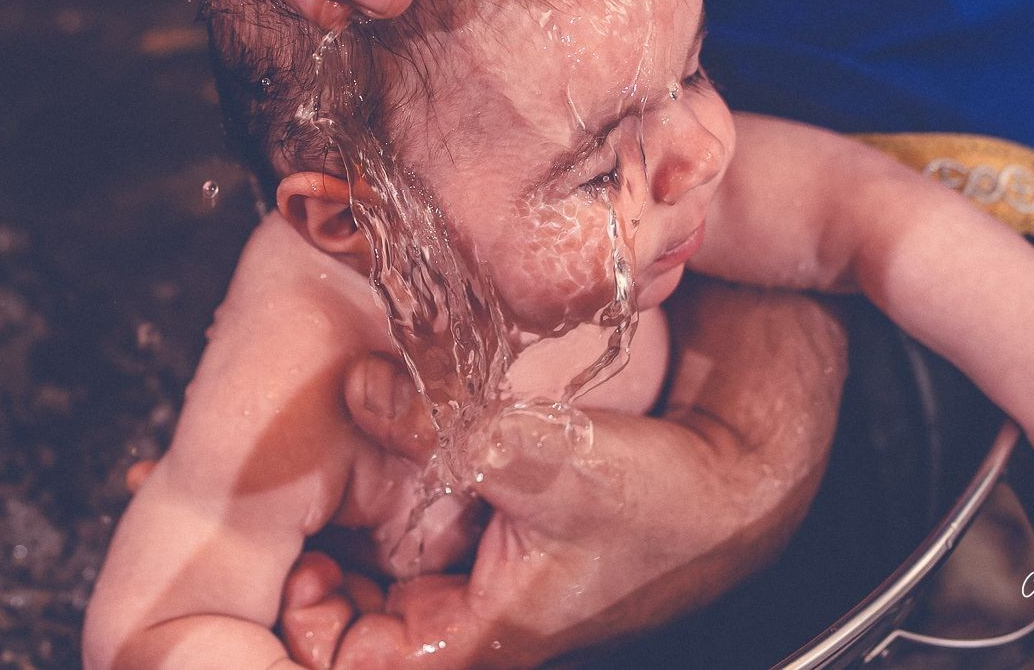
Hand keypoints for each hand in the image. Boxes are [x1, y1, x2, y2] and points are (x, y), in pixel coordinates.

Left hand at [280, 281, 848, 667]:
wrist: (744, 462)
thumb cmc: (672, 493)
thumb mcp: (551, 454)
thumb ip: (445, 423)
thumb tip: (359, 390)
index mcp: (487, 634)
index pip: (363, 669)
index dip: (312, 635)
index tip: (289, 573)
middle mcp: (479, 613)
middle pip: (361, 624)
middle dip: (320, 580)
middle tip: (292, 521)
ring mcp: (488, 567)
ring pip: (386, 567)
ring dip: (353, 530)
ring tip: (320, 482)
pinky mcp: (498, 515)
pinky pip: (420, 515)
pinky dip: (391, 485)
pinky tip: (374, 437)